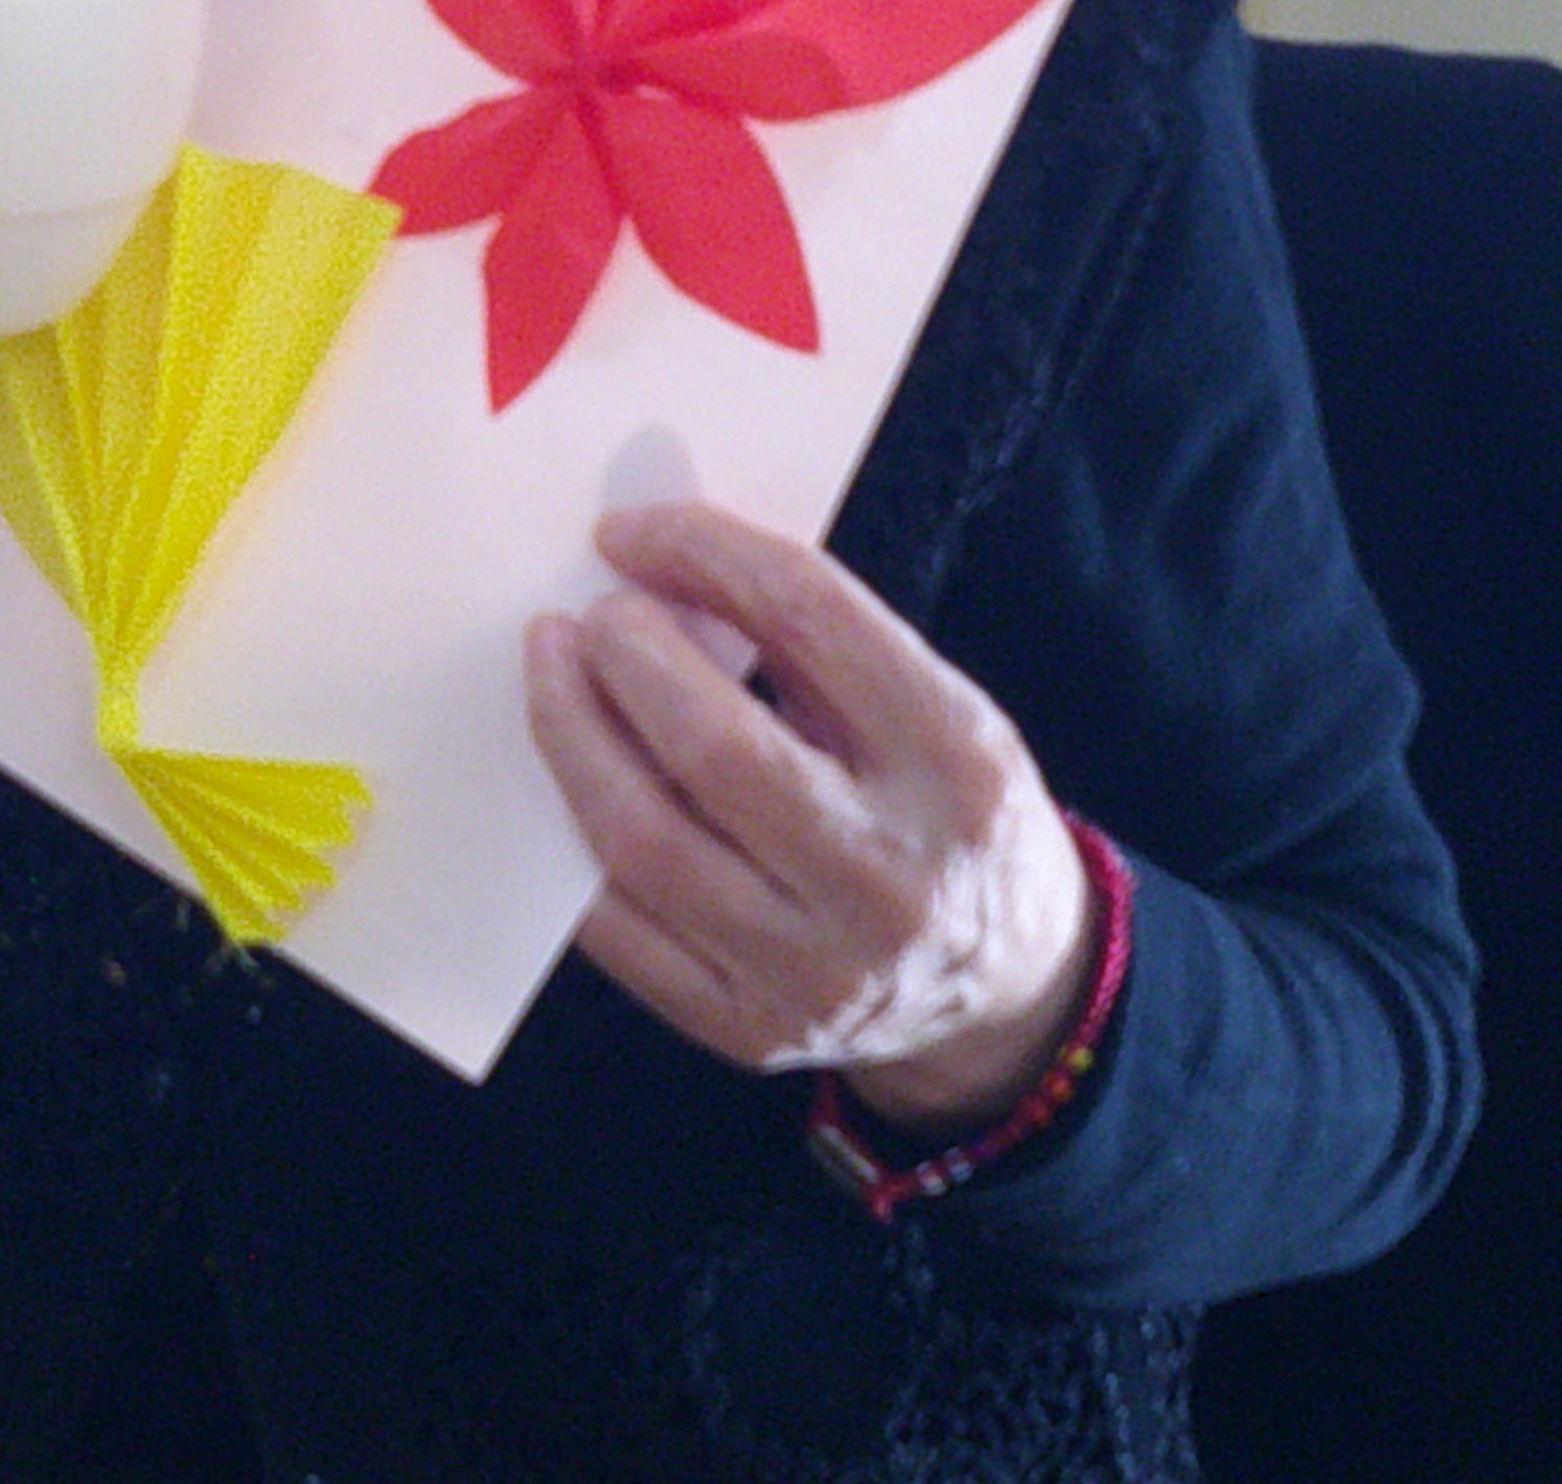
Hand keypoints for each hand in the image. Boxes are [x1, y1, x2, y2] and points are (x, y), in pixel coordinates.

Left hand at [525, 500, 1095, 1133]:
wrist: (1010, 989)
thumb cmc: (949, 813)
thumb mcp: (936, 705)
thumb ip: (814, 641)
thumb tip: (661, 562)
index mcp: (954, 759)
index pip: (811, 618)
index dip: (702, 553)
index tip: (629, 532)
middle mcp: (889, 874)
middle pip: (712, 747)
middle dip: (624, 660)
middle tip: (586, 618)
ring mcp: (815, 969)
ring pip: (643, 843)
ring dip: (571, 738)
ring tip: (551, 675)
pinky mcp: (750, 1029)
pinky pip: (619, 929)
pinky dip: (573, 839)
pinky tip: (568, 780)